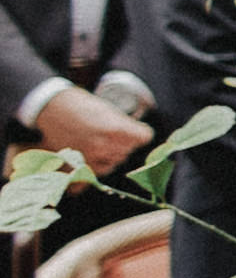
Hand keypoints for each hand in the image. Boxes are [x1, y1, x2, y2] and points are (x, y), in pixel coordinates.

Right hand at [34, 86, 152, 176]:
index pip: (144, 137)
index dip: (139, 131)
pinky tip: (91, 154)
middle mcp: (104, 147)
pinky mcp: (77, 166)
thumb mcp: (108, 109)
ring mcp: (90, 158)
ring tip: (98, 141)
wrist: (49, 108)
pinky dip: (96, 165)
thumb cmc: (79, 104)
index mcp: (115, 130)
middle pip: (129, 150)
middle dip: (124, 142)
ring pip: (115, 162)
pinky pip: (96, 173)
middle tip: (110, 132)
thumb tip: (140, 135)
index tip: (134, 128)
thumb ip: (125, 125)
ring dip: (111, 154)